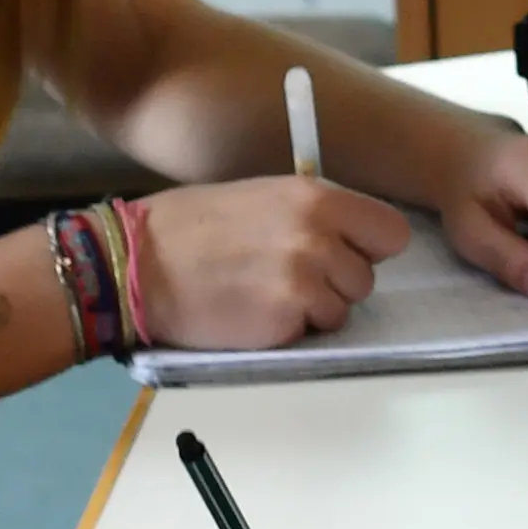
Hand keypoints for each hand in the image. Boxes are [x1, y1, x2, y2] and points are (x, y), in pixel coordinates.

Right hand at [140, 176, 411, 348]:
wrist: (135, 264)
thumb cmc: (193, 228)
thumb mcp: (263, 197)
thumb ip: (314, 216)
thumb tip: (352, 238)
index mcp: (317, 198)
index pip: (392, 233)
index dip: (371, 248)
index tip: (347, 252)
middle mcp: (319, 235)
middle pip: (367, 277)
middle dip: (337, 282)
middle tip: (288, 275)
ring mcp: (305, 278)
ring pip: (344, 308)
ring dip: (315, 308)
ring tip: (266, 291)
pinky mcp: (286, 317)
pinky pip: (314, 330)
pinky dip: (291, 328)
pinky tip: (254, 310)